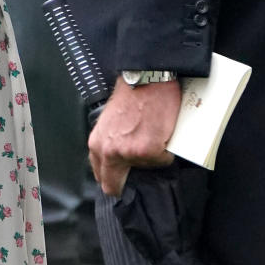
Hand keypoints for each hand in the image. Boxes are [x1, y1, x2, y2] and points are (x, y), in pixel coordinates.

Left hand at [88, 77, 180, 197]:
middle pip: (115, 186)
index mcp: (97, 145)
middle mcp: (110, 152)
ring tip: (153, 134)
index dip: (114, 180)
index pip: (102, 179)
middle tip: (139, 166)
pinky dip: (167, 149)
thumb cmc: (131, 94)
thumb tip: (119, 163)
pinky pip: (164, 159)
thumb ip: (110, 144)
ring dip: (152, 157)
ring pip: (147, 169)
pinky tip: (163, 131)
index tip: (123, 179)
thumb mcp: (109, 122)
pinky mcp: (150, 151)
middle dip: (128, 182)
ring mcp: (130, 153)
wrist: (147, 78)